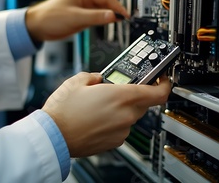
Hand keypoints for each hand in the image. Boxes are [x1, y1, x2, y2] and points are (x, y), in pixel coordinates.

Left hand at [25, 0, 128, 41]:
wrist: (35, 26)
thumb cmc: (50, 17)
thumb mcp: (76, 18)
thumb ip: (95, 17)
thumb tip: (113, 15)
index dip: (118, 7)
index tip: (126, 16)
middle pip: (106, 3)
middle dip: (116, 11)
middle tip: (125, 21)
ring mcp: (83, 7)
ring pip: (102, 11)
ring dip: (109, 16)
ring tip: (119, 24)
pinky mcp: (80, 16)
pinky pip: (96, 17)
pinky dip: (102, 20)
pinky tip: (107, 25)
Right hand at [42, 72, 170, 157]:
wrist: (53, 137)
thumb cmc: (63, 111)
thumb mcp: (78, 80)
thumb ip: (95, 76)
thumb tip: (99, 79)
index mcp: (122, 96)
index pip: (158, 92)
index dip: (164, 83)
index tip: (162, 78)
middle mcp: (126, 115)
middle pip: (143, 102)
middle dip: (133, 94)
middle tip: (117, 88)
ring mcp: (121, 131)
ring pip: (130, 115)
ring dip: (121, 108)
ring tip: (99, 105)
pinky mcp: (114, 142)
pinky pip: (121, 127)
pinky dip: (113, 121)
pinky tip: (96, 117)